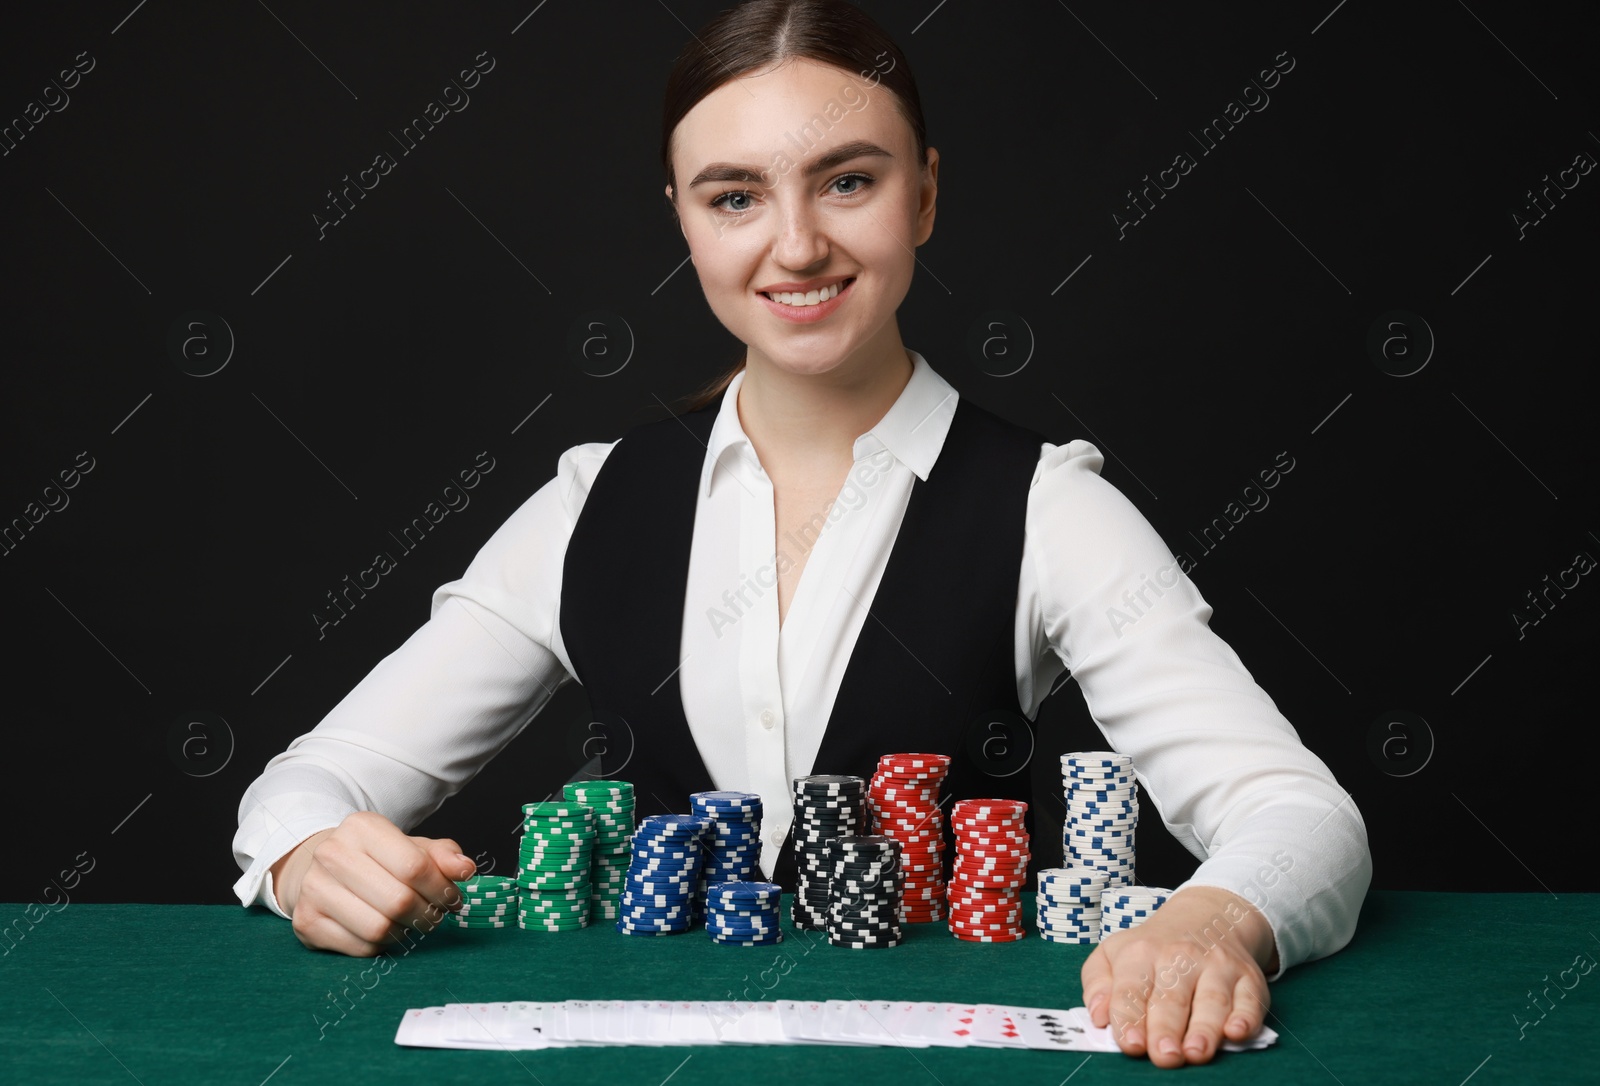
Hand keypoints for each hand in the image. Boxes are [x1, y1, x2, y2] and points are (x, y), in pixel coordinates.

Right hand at [269, 811, 475, 955]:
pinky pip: (361, 948)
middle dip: (427, 914)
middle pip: (398, 901)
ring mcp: (314, 889)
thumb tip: (466, 869)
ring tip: (413, 924)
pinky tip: (387, 932)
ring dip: (407, 933)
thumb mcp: (411, 848)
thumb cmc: (376, 860)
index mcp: (362, 827)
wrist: (319, 871)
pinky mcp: (306, 921)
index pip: (414, 866)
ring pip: (379, 928)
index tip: (452, 899)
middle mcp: (332, 854)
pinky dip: (383, 946)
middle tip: (435, 916)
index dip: (442, 889)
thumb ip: (442, 856)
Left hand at [1080, 885, 1276, 1067]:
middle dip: (1167, 1029)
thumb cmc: (1153, 948)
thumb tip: (1098, 1016)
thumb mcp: (1113, 953)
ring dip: (1204, 1029)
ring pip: (1212, 1000)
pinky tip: (1236, 1032)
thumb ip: (1098, 984)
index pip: (1131, 989)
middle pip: (1172, 998)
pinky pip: (1250, 1000)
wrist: (1206, 916)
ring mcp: (1217, 966)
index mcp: (1141, 953)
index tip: (1130, 1044)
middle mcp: (1180, 957)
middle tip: (1164, 1056)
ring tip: (1196, 1053)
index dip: (1130, 1017)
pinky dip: (1246, 1017)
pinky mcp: (1248, 978)